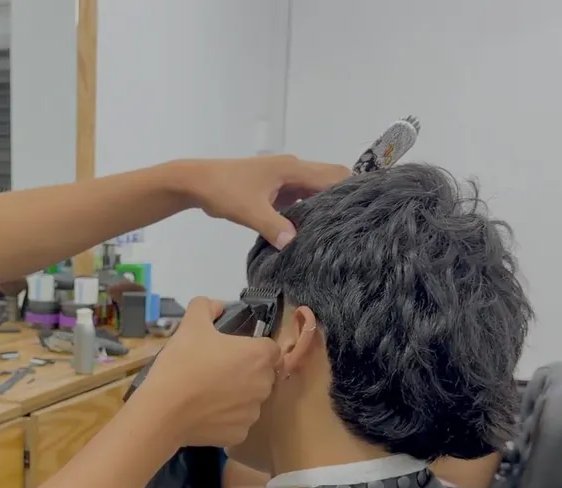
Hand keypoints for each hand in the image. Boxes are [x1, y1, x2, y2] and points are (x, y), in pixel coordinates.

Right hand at [135, 297, 279, 447]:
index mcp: (259, 356)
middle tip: (216, 371)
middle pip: (263, 375)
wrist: (164, 410)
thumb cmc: (183, 363)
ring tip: (208, 394)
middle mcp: (264, 385)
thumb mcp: (190, 325)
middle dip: (245, 372)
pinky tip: (205, 413)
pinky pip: (237, 422)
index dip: (252, 348)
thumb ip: (205, 307)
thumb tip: (216, 305)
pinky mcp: (240, 434)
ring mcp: (253, 413)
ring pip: (251, 400)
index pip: (270, 348)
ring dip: (237, 396)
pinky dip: (225, 418)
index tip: (230, 351)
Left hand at [175, 155, 350, 248]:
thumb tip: (294, 243)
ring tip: (338, 229)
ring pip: (314, 190)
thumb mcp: (249, 211)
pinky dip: (307, 210)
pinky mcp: (275, 189)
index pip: (334, 177)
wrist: (197, 182)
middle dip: (342, 199)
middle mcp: (293, 170)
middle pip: (329, 180)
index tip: (365, 211)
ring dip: (324, 206)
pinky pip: (300, 198)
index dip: (351, 191)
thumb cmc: (223, 190)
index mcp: (292, 169)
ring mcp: (284, 179)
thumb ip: (273, 226)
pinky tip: (311, 230)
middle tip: (355, 225)